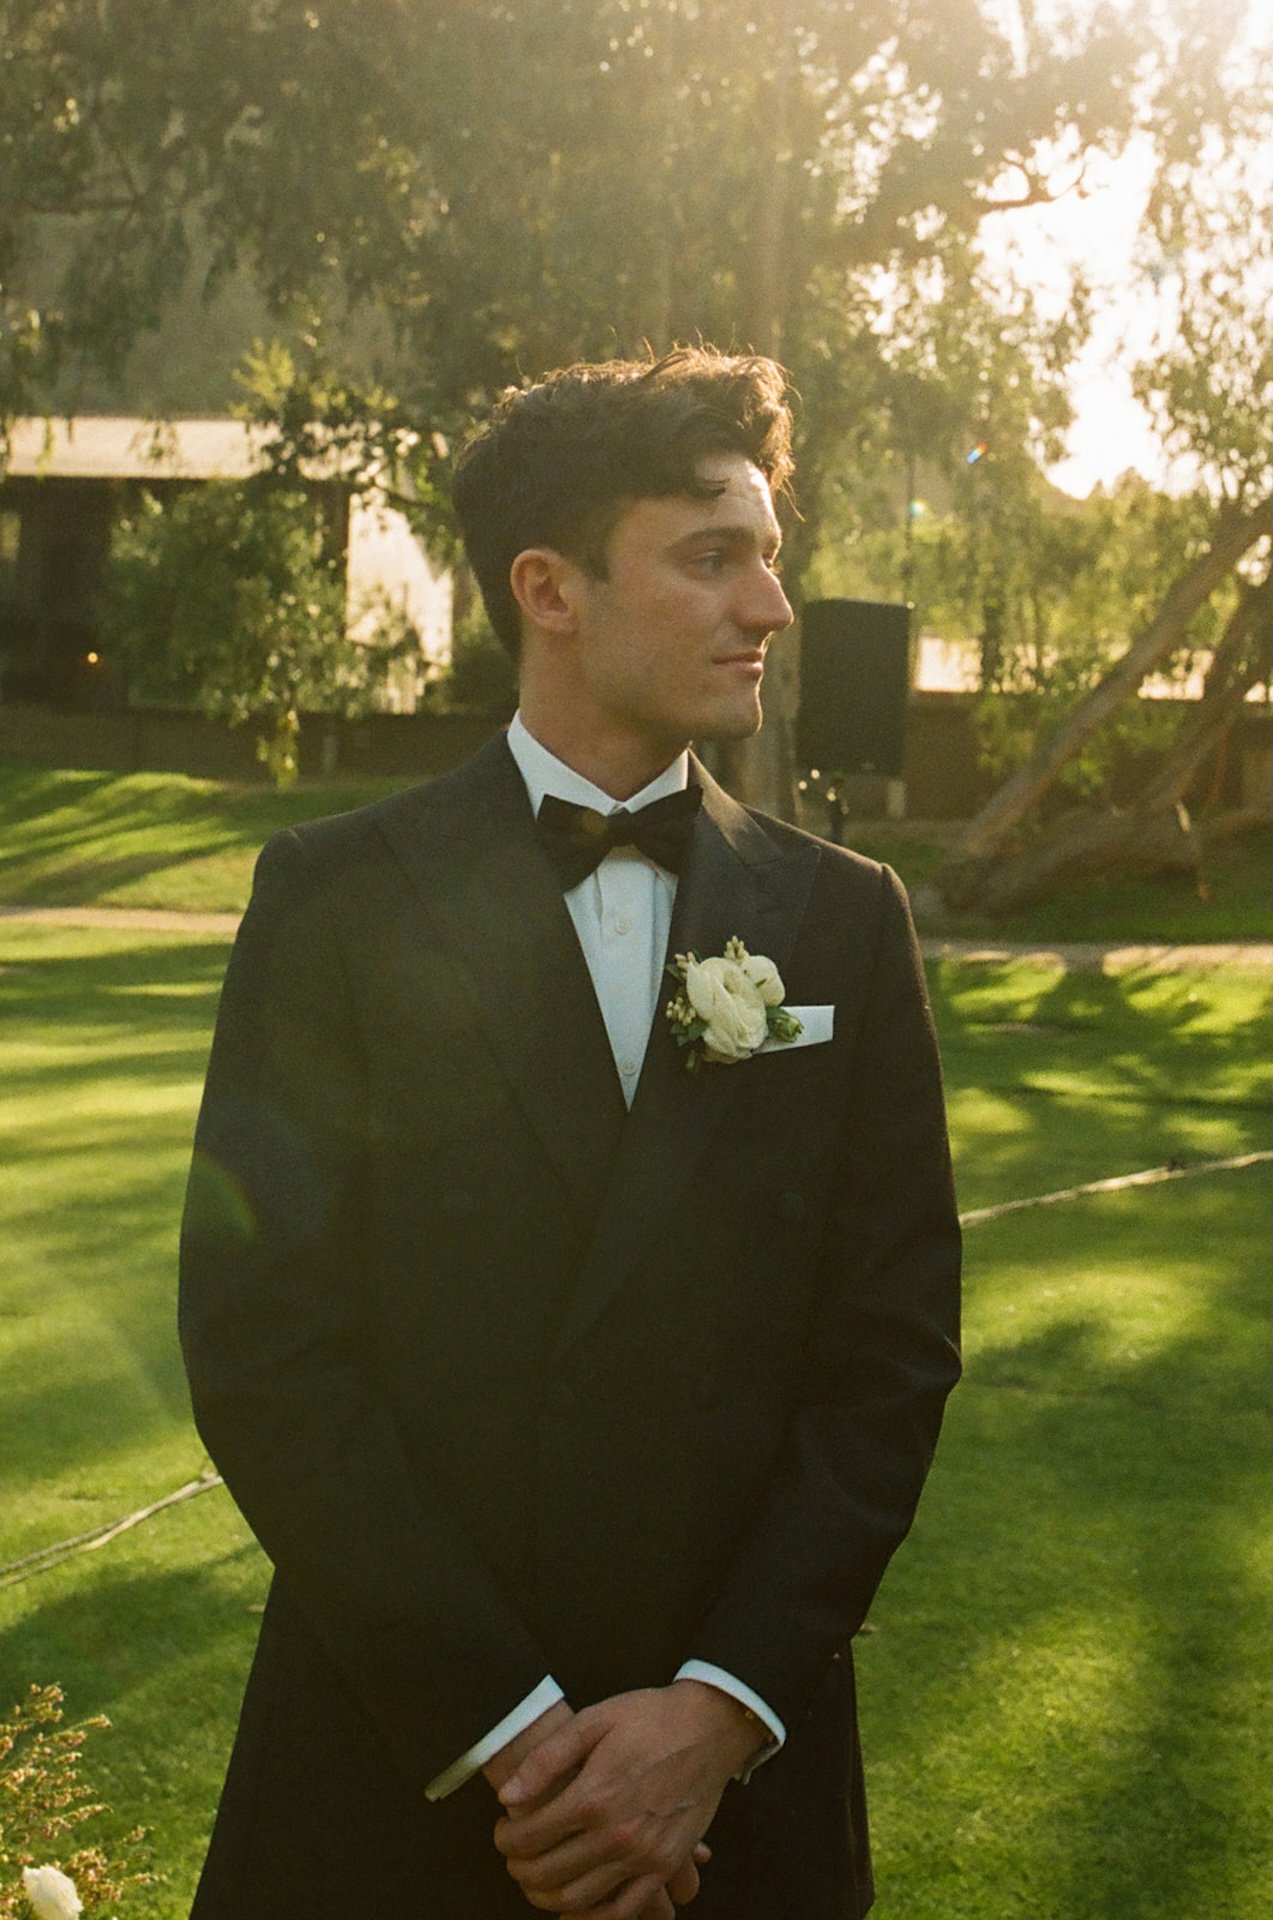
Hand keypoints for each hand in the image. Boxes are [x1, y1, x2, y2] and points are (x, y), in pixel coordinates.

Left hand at [492, 1681, 758, 1916]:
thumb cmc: (649, 1718)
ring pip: (578, 1899)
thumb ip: (546, 1760)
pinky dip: (593, 1919)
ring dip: (546, 1896)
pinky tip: (575, 1911)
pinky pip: (624, 1911)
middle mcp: (616, 1834)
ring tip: (536, 1880)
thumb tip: (508, 1796)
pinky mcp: (665, 1866)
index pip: (530, 1836)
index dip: (506, 1839)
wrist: (709, 1727)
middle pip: (548, 1873)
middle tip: (514, 1858)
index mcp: (593, 1796)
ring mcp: (643, 1856)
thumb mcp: (593, 1720)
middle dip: (519, 1869)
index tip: (503, 1832)